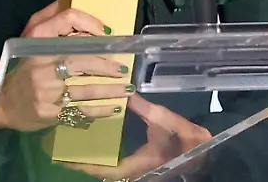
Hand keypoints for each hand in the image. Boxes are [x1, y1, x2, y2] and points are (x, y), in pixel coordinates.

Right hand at [0, 1, 130, 130]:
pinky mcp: (50, 111)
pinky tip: (115, 107)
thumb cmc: (20, 67)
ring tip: (127, 89)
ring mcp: (46, 89)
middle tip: (124, 69)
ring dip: (111, 89)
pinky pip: (82, 110)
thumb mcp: (27, 39)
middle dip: (107, 65)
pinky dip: (102, 109)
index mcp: (36, 40)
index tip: (107, 33)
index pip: (67, 19)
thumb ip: (48, 20)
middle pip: (83, 59)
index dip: (90, 23)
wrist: (1, 104)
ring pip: (86, 88)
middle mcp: (41, 63)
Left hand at [62, 94, 211, 180]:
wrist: (202, 150)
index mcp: (138, 163)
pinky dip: (106, 159)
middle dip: (84, 165)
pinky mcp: (142, 165)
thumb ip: (144, 109)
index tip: (66, 159)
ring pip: (110, 170)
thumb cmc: (184, 137)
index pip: (105, 170)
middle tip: (64, 154)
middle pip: (103, 172)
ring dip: (94, 163)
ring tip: (77, 151)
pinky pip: (118, 165)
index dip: (85, 166)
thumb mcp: (164, 119)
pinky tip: (99, 149)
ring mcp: (138, 169)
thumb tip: (127, 94)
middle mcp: (135, 170)